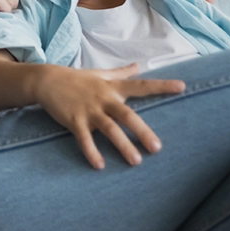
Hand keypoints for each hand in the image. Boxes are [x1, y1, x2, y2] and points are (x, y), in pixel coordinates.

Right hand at [34, 63, 185, 168]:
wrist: (46, 80)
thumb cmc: (77, 79)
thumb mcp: (101, 73)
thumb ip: (121, 72)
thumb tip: (138, 65)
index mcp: (113, 88)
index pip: (142, 86)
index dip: (162, 86)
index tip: (182, 87)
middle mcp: (104, 99)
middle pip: (127, 115)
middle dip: (142, 131)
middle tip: (157, 148)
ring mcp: (89, 110)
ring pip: (109, 129)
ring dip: (122, 145)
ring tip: (135, 161)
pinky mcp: (74, 120)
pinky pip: (84, 139)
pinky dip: (91, 151)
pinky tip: (99, 165)